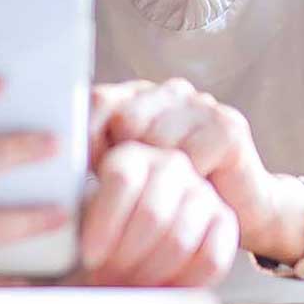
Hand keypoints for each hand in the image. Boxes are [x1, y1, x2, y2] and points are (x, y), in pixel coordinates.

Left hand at [74, 140, 237, 286]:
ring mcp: (202, 191)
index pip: (122, 180)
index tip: (90, 257)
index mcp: (129, 156)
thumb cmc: (98, 235)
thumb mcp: (76, 219)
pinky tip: (160, 289)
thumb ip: (67, 217)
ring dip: (149, 273)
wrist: (134, 248)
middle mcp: (170, 165)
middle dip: (126, 257)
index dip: (105, 224)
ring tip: (128, 286)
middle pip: (152, 213)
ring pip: (179, 238)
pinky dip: (183, 283)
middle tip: (108, 279)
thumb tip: (46, 230)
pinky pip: (210, 258)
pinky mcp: (226, 221)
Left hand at [90, 79, 288, 260]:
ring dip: (158, 177)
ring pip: (157, 140)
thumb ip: (97, 161)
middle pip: (125, 120)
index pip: (97, 101)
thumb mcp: (128, 176)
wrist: (244, 212)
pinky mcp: (228, 126)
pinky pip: (190, 157)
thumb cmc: (174, 198)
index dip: (87, 139)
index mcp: (138, 96)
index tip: (88, 175)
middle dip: (124, 162)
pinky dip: (188, 183)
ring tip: (168, 194)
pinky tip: (197, 189)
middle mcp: (169, 92)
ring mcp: (200, 104)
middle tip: (134, 192)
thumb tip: (58, 163)